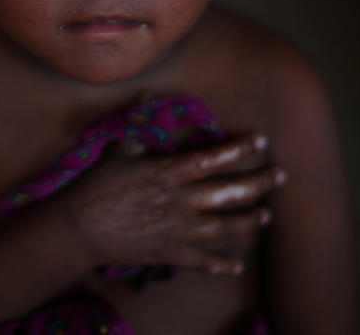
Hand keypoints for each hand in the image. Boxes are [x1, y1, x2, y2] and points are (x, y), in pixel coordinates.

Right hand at [66, 134, 286, 275]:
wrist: (78, 228)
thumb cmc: (97, 186)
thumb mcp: (118, 150)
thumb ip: (139, 123)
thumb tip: (148, 93)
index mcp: (168, 173)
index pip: (212, 158)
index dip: (239, 149)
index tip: (261, 141)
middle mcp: (180, 201)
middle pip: (229, 191)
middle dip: (259, 183)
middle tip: (281, 176)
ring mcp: (177, 229)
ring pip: (224, 227)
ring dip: (249, 221)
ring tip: (267, 215)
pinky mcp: (169, 253)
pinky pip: (202, 261)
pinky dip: (221, 265)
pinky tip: (238, 265)